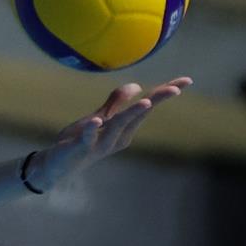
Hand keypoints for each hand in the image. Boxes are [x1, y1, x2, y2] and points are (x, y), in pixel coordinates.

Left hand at [29, 77, 193, 189]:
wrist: (57, 165)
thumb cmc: (81, 140)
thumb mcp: (100, 117)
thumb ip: (116, 102)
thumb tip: (137, 85)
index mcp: (124, 128)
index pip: (147, 106)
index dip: (165, 92)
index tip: (187, 80)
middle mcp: (117, 136)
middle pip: (139, 115)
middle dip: (156, 100)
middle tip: (176, 89)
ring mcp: (100, 142)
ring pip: (118, 126)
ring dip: (131, 115)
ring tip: (146, 102)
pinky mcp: (80, 147)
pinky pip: (87, 137)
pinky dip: (92, 129)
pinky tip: (97, 119)